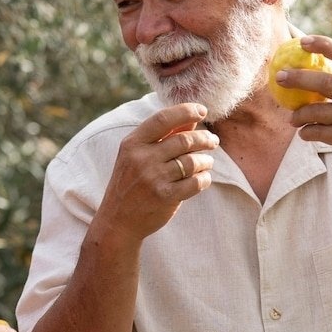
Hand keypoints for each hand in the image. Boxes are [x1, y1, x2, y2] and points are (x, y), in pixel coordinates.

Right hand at [94, 103, 220, 245]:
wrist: (118, 220)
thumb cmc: (130, 183)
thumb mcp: (136, 156)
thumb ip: (161, 137)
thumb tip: (190, 119)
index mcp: (133, 143)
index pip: (163, 119)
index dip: (186, 111)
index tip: (202, 111)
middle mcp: (142, 158)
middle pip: (184, 140)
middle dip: (204, 139)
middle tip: (213, 142)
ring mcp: (154, 178)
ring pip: (193, 161)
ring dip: (206, 161)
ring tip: (207, 162)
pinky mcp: (165, 197)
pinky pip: (196, 182)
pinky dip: (204, 178)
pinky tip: (203, 178)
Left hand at [277, 35, 331, 183]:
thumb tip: (318, 69)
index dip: (323, 45)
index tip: (302, 41)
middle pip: (325, 82)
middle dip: (298, 78)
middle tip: (279, 77)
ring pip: (316, 111)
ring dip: (299, 115)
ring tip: (292, 119)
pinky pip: (318, 132)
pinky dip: (307, 133)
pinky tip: (305, 134)